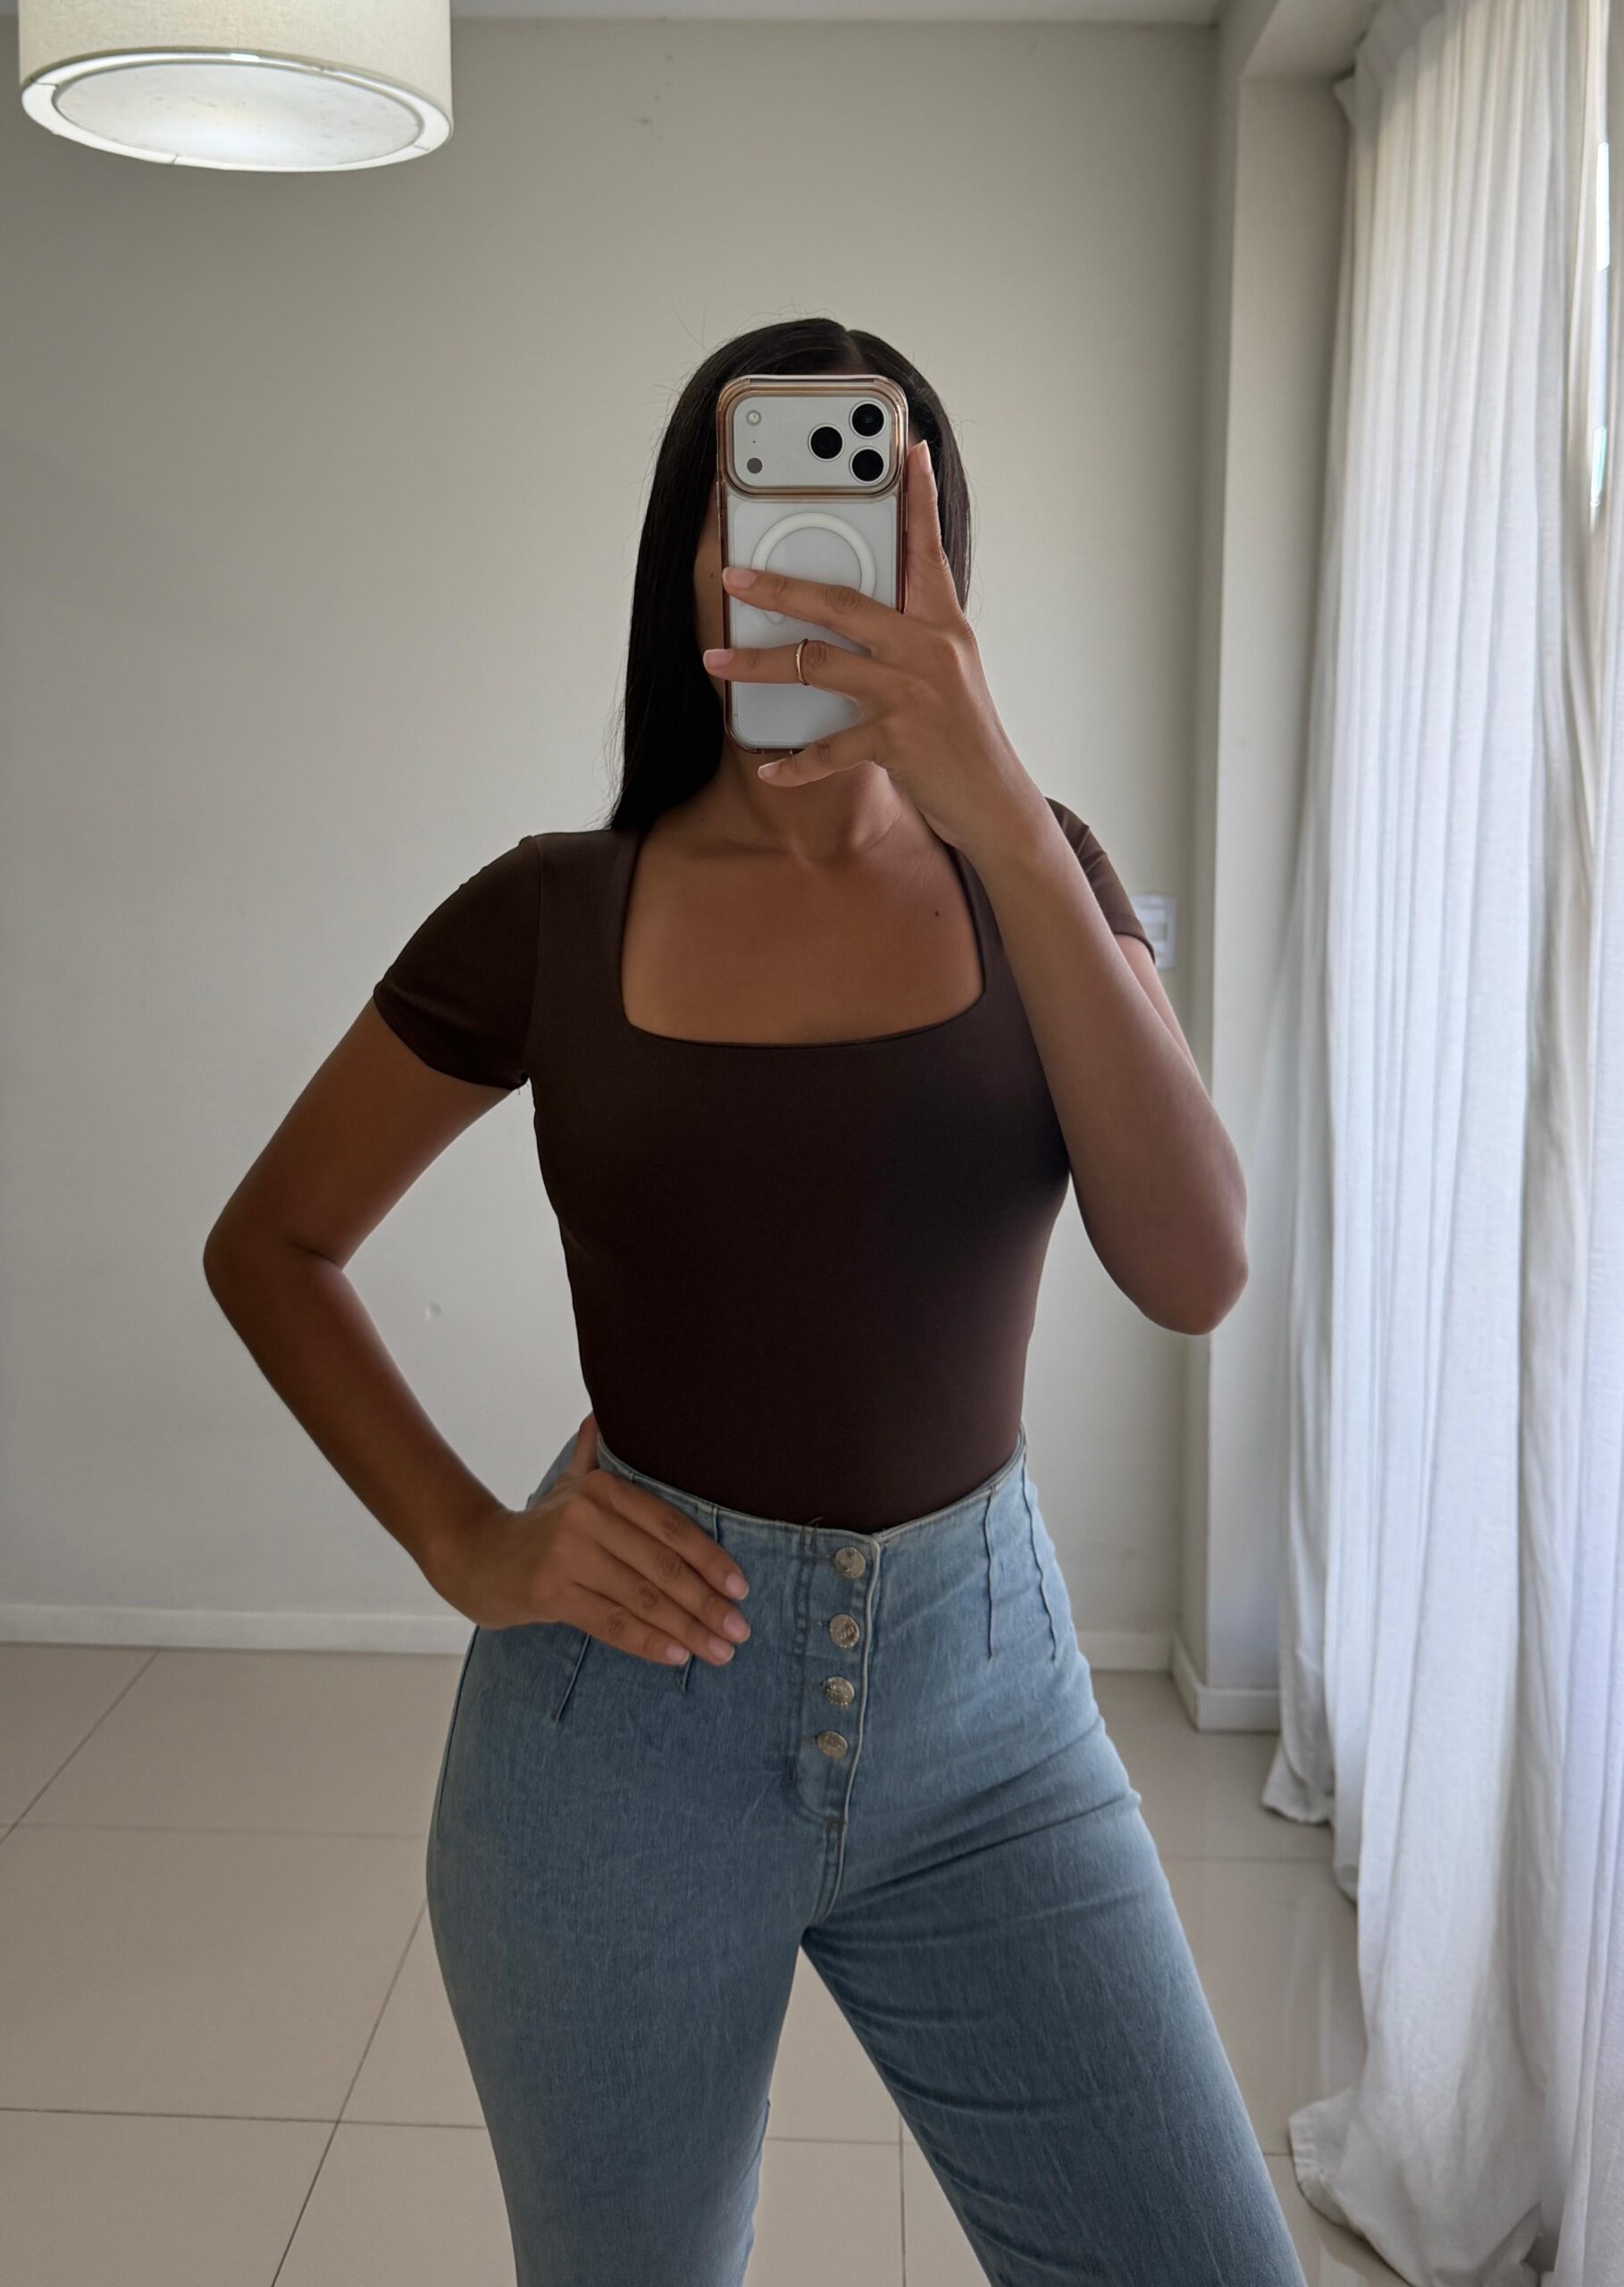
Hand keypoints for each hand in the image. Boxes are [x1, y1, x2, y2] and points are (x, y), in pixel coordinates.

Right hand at [429, 1411, 751, 1667]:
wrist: (474, 1555)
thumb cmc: (538, 1526)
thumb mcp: (568, 1484)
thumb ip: (592, 1452)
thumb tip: (601, 1413)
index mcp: (603, 1489)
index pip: (670, 1525)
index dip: (710, 1558)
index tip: (741, 1588)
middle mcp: (587, 1516)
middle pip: (662, 1565)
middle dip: (707, 1602)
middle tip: (740, 1630)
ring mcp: (567, 1555)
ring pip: (642, 1598)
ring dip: (688, 1628)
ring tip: (720, 1651)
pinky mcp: (550, 1592)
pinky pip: (612, 1622)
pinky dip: (649, 1641)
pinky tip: (678, 1656)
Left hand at [702, 438, 1049, 859]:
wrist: (994, 801)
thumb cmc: (961, 734)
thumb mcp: (948, 669)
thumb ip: (909, 632)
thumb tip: (853, 607)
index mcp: (942, 624)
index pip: (927, 549)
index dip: (918, 497)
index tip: (909, 451)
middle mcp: (929, 650)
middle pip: (842, 603)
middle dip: (780, 585)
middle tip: (731, 575)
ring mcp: (912, 694)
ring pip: (817, 666)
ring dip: (758, 666)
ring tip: (716, 664)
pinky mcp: (898, 741)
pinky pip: (829, 747)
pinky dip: (796, 761)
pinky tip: (769, 765)